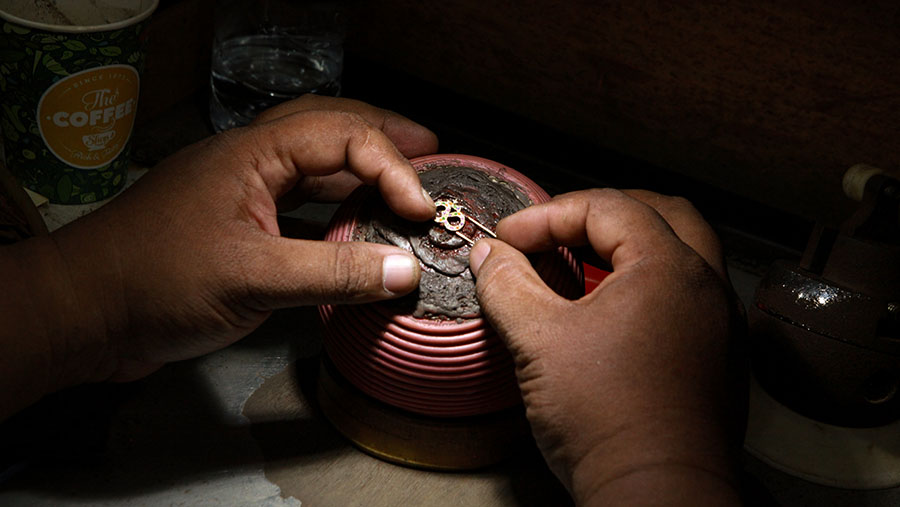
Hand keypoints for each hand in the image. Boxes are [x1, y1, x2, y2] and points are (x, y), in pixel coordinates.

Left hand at [1, 95, 437, 412]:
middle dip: (384, 138)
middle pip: (330, 129)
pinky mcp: (239, 230)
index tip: (421, 207)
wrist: (86, 315)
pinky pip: (301, 208)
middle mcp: (251, 164)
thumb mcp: (251, 277)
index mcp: (252, 154)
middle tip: (431, 152)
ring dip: (362, 172)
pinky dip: (337, 213)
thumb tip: (405, 271)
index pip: (341, 136)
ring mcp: (244, 195)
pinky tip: (358, 231)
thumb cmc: (153, 282)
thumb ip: (332, 271)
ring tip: (405, 183)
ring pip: (316, 167)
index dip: (391, 166)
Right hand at [468, 189, 745, 504]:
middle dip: (600, 214)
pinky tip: (611, 312)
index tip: (510, 239)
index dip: (548, 215)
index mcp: (668, 267)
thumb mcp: (538, 342)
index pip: (607, 207)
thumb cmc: (610, 422)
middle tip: (556, 231)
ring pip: (682, 252)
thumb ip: (507, 285)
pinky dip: (649, 283)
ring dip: (630, 246)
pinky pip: (688, 295)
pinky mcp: (718, 358)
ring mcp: (720, 323)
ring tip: (581, 264)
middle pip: (659, 213)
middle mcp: (706, 286)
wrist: (657, 495)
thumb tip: (490, 256)